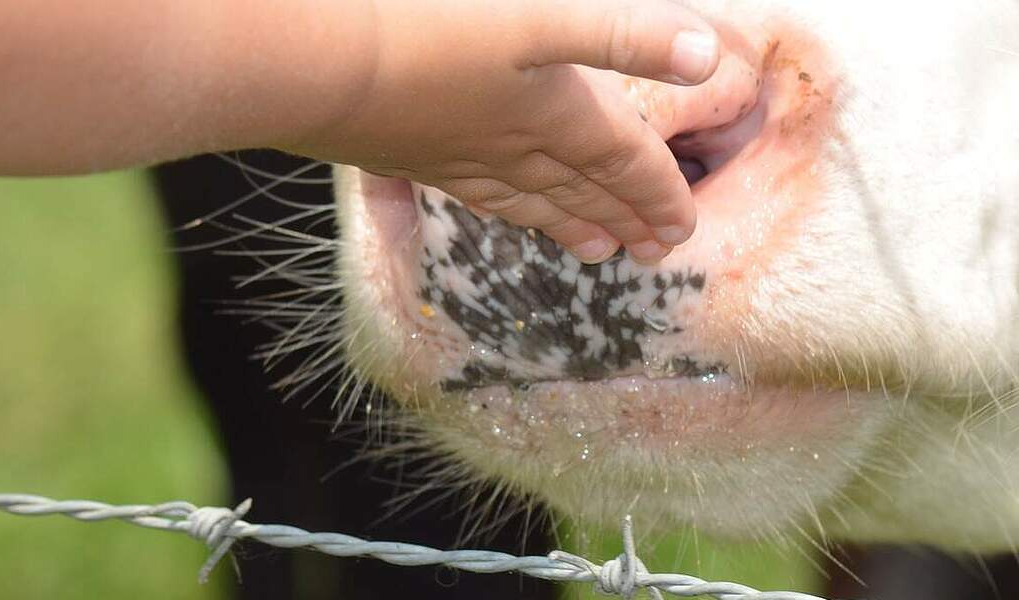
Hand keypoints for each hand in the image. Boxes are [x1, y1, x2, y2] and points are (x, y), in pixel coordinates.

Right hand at [293, 0, 720, 263]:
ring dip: (571, 224)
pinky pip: (477, 193)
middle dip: (625, 218)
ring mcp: (456, 154)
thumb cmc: (424, 24)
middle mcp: (511, 144)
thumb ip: (627, 32)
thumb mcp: (542, 13)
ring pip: (531, 200)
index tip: (684, 229)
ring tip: (597, 252)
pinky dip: (508, 209)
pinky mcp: (408, 151)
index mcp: (555, 110)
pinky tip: (503, 207)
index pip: (623, 159)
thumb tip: (711, 55)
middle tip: (655, 253)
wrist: (308, 59)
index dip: (659, 191)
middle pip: (583, 189)